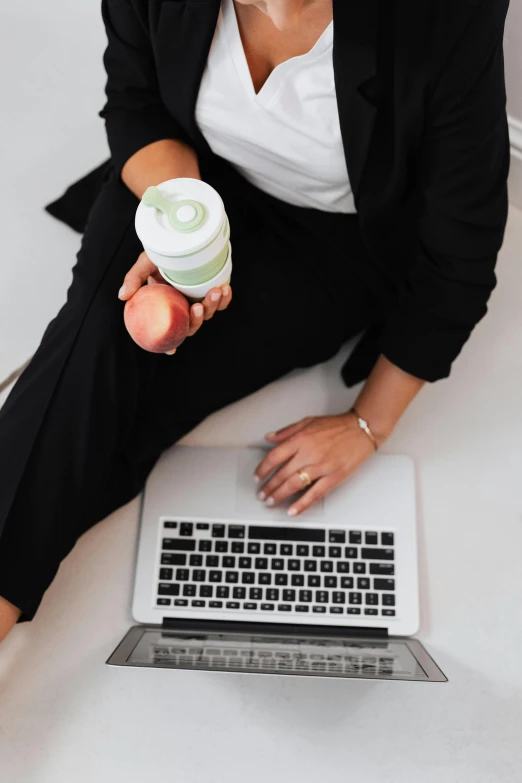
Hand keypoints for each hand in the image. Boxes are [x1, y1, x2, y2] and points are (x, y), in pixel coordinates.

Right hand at [118, 251, 232, 351]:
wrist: (182, 238)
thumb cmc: (161, 253)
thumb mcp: (144, 264)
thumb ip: (133, 279)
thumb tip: (122, 297)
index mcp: (167, 307)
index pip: (169, 330)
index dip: (170, 343)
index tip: (171, 350)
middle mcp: (183, 307)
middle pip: (191, 325)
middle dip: (196, 320)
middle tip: (196, 306)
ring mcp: (198, 300)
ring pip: (207, 313)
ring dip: (213, 306)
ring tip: (215, 291)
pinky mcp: (213, 292)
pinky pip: (222, 302)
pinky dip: (225, 299)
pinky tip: (225, 288)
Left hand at [253, 413, 377, 516]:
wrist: (361, 429)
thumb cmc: (337, 425)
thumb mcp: (308, 421)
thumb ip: (287, 431)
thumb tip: (270, 438)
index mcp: (300, 439)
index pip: (274, 457)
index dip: (262, 469)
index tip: (258, 476)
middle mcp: (309, 453)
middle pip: (282, 474)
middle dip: (269, 486)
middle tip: (262, 494)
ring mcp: (322, 466)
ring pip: (294, 485)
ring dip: (279, 495)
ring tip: (271, 501)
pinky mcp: (334, 477)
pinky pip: (315, 493)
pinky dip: (302, 504)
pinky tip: (292, 510)